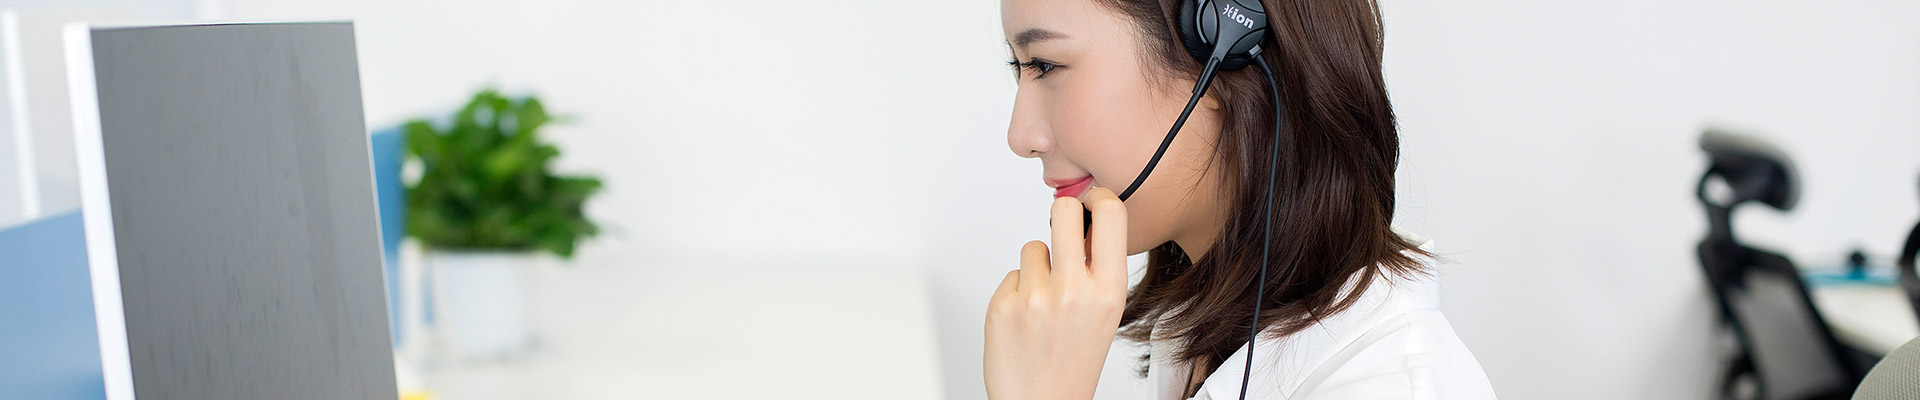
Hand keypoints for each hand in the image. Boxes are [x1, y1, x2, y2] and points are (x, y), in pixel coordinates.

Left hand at [984, 187, 1129, 399]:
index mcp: (1109, 291)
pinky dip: (1017, 292)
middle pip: (1063, 210)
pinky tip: (1026, 320)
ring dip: (1037, 267)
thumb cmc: (1075, 359)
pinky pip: (1012, 274)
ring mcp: (1035, 296)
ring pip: (1033, 247)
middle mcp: (1074, 290)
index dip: (1097, 198)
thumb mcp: (1105, 312)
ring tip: (1044, 302)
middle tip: (1062, 234)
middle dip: (1061, 215)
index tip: (1090, 203)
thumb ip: (1098, 267)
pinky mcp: (1003, 304)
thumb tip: (1086, 216)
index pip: (1111, 212)